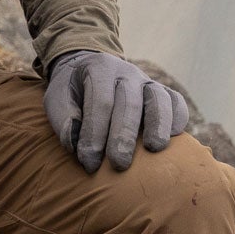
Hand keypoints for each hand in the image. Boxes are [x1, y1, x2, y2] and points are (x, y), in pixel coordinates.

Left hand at [43, 51, 188, 172]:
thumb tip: (74, 142)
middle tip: (119, 164)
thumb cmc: (72, 92)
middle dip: (124, 135)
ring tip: (154, 149)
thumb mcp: (57, 98)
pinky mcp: (162, 92)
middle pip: (129, 102)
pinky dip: (177, 117)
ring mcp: (146, 81)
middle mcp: (126, 72)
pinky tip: (172, 138)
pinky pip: (175, 101)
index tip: (88, 162)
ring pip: (158, 98)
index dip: (95, 133)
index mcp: (98, 69)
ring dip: (157, 124)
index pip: (100, 102)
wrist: (87, 70)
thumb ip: (63, 118)